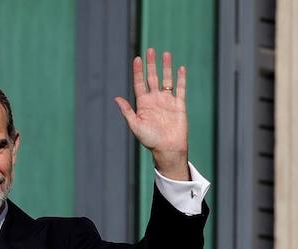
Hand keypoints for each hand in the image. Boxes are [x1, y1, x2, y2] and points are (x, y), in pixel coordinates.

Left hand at [114, 48, 189, 179]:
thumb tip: (116, 98)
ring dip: (166, 67)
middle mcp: (155, 100)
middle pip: (152, 78)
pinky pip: (180, 89)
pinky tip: (180, 68)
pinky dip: (181, 79)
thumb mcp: (135, 125)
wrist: (168, 148)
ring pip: (166, 80)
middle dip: (151, 65)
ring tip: (165, 54)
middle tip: (150, 50)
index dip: (138, 71)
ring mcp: (167, 101)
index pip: (140, 84)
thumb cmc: (150, 140)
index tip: (137, 58)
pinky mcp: (179, 105)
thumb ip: (127, 111)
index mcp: (143, 105)